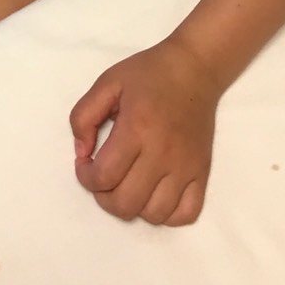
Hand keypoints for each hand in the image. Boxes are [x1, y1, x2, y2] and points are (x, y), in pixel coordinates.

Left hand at [70, 38, 220, 225]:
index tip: (85, 163)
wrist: (194, 69)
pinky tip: (155, 193)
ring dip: (134, 206)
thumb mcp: (106, 83)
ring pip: (154, 215)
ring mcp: (186, 167)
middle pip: (126, 204)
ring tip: (128, 183)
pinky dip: (166, 214)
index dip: (85, 177)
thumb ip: (83, 116)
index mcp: (136, 128)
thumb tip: (82, 153)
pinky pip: (185, 214)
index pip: (104, 176)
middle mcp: (162, 153)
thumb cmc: (147, 74)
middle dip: (104, 196)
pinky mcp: (202, 173)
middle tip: (103, 176)